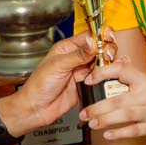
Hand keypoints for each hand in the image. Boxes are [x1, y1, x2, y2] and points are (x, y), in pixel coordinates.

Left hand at [1, 30, 116, 137]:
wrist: (36, 109)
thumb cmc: (39, 85)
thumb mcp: (58, 65)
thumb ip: (78, 54)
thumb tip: (93, 41)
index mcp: (67, 48)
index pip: (88, 36)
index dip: (100, 35)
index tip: (109, 37)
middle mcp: (76, 58)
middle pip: (98, 48)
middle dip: (106, 49)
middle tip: (108, 55)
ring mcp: (81, 72)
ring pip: (101, 63)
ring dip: (107, 64)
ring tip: (108, 66)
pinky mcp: (86, 85)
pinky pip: (100, 78)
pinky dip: (106, 77)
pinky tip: (108, 76)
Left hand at [79, 57, 145, 138]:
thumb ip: (133, 75)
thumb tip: (117, 62)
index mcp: (144, 80)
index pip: (120, 71)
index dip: (102, 73)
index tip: (88, 79)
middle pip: (117, 100)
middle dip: (96, 107)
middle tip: (82, 112)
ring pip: (124, 116)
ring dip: (105, 120)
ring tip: (91, 123)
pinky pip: (134, 130)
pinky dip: (120, 133)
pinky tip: (107, 135)